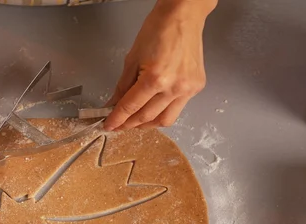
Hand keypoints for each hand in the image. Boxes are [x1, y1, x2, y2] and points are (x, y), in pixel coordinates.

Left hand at [104, 0, 215, 130]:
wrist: (183, 17)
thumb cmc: (158, 30)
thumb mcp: (132, 59)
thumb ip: (122, 87)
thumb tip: (113, 105)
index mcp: (155, 78)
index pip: (131, 107)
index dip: (117, 119)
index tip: (108, 125)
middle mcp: (174, 87)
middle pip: (146, 117)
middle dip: (129, 124)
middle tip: (119, 124)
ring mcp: (187, 89)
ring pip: (164, 120)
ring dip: (147, 124)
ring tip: (135, 120)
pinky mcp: (196, 88)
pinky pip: (177, 109)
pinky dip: (162, 112)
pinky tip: (153, 107)